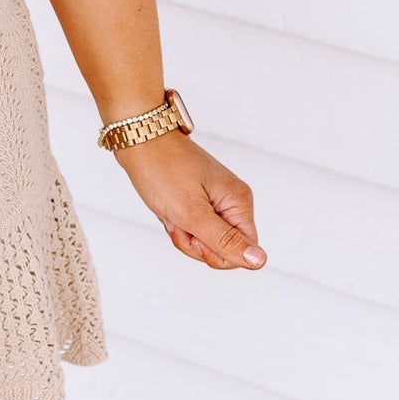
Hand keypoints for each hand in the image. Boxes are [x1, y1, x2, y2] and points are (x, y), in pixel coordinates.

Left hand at [113, 129, 266, 269]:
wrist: (139, 138)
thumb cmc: (162, 169)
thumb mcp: (191, 212)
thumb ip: (225, 240)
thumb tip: (260, 261)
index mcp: (239, 202)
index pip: (244, 252)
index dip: (216, 253)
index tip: (195, 234)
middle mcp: (231, 201)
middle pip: (222, 248)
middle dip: (195, 242)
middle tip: (178, 219)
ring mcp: (214, 200)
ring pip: (204, 240)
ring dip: (182, 232)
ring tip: (170, 211)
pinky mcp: (198, 199)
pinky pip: (192, 227)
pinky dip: (176, 223)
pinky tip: (167, 210)